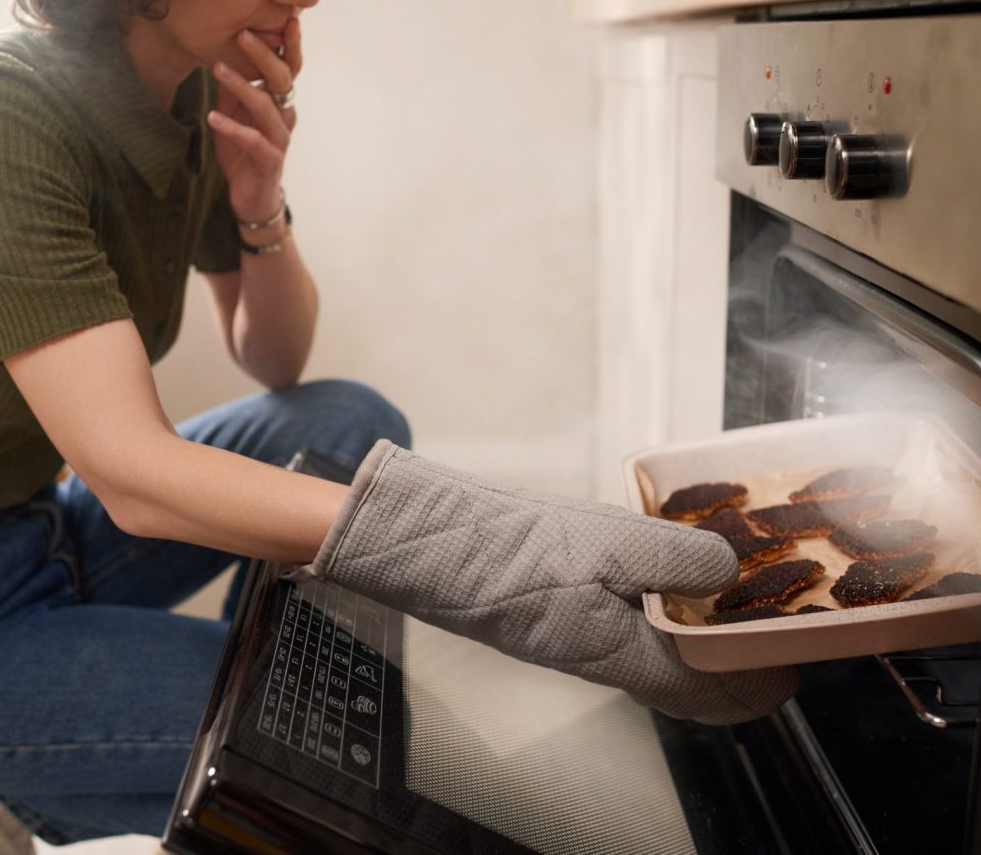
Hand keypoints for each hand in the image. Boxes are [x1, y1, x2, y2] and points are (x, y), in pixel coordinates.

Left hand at [207, 18, 301, 223]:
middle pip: (281, 80)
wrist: (252, 198)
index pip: (288, 67)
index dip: (288, 44)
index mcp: (280, 103)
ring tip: (218, 69)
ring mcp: (279, 140)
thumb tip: (221, 58)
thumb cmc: (244, 154)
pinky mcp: (269, 161)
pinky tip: (213, 118)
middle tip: (243, 35)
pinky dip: (232, 128)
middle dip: (264, 56)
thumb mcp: (234, 116)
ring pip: (265, 108)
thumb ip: (233, 91)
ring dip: (241, 87)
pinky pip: (252, 141)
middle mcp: (285, 117)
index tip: (284, 17)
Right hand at [291, 441, 798, 724]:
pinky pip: (636, 629)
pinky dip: (669, 614)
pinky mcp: (569, 615)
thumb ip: (680, 556)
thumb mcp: (611, 545)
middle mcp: (611, 659)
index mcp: (627, 655)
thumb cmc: (514, 554)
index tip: (798, 662)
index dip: (762, 685)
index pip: (715, 694)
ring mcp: (588, 638)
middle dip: (741, 666)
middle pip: (695, 683)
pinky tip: (670, 578)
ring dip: (706, 638)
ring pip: (667, 655)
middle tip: (774, 627)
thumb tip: (731, 566)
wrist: (440, 548)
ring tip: (733, 599)